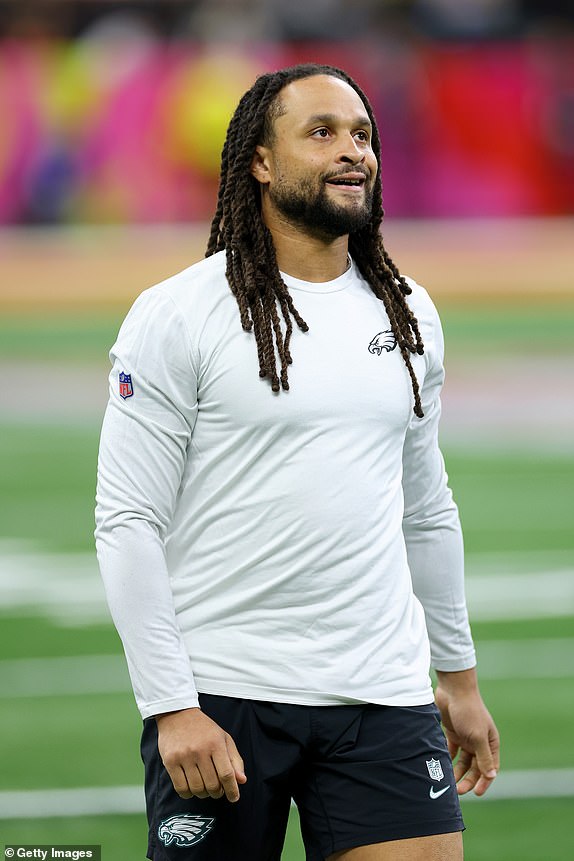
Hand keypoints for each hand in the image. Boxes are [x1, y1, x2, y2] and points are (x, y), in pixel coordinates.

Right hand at [155, 707, 246, 802]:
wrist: (178, 714)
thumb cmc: (204, 728)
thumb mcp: (224, 738)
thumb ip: (234, 760)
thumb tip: (241, 781)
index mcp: (216, 743)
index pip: (227, 774)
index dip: (232, 790)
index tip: (234, 798)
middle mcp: (200, 750)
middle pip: (212, 785)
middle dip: (217, 792)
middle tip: (217, 790)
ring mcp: (184, 756)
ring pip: (197, 789)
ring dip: (203, 794)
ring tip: (204, 787)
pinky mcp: (170, 761)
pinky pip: (181, 788)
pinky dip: (188, 794)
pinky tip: (191, 787)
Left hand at [435, 668, 499, 796]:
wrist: (453, 689)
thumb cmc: (469, 711)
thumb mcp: (477, 736)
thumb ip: (484, 757)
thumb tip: (492, 775)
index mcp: (490, 742)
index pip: (490, 767)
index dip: (485, 781)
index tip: (477, 793)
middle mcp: (479, 742)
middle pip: (475, 767)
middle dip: (468, 779)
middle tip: (458, 791)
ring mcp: (466, 737)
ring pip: (462, 761)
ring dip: (457, 772)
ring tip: (449, 782)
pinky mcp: (453, 733)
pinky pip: (451, 751)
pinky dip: (448, 759)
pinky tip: (441, 766)